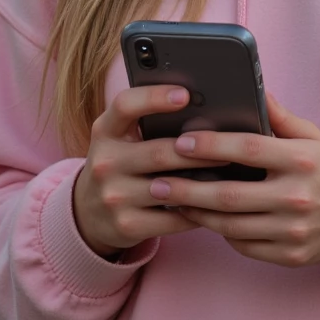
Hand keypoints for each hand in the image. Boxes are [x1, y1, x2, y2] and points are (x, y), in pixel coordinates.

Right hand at [72, 86, 215, 258]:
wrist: (89, 213)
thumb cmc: (119, 165)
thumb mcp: (120, 139)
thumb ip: (146, 123)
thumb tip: (201, 111)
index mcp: (105, 131)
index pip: (124, 106)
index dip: (154, 97)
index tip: (185, 94)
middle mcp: (105, 162)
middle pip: (159, 152)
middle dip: (199, 151)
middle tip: (230, 147)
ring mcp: (114, 196)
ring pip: (170, 188)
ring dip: (204, 183)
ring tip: (231, 176)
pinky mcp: (126, 225)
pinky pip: (173, 219)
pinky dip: (198, 212)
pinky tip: (215, 205)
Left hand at [153, 92, 319, 267]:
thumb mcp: (313, 137)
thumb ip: (280, 117)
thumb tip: (252, 89)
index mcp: (302, 160)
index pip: (247, 149)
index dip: (211, 145)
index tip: (181, 142)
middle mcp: (297, 196)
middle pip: (230, 195)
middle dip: (187, 189)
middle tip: (156, 183)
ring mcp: (293, 230)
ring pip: (231, 226)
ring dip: (196, 214)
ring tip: (171, 201)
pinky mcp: (289, 255)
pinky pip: (244, 246)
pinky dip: (222, 233)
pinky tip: (205, 219)